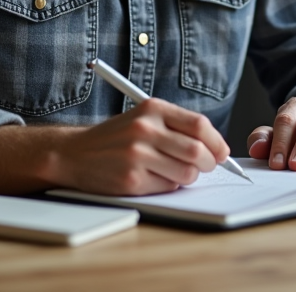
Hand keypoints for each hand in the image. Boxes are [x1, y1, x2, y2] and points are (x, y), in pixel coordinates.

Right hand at [52, 98, 229, 195]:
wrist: (74, 153)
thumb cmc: (115, 137)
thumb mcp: (144, 118)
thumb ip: (176, 127)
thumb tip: (215, 147)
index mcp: (152, 109)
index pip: (199, 125)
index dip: (216, 142)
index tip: (222, 153)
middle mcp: (145, 129)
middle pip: (197, 150)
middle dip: (209, 163)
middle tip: (207, 166)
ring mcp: (137, 155)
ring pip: (186, 172)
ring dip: (188, 176)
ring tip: (176, 172)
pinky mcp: (131, 179)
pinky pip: (167, 187)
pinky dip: (168, 185)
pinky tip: (154, 178)